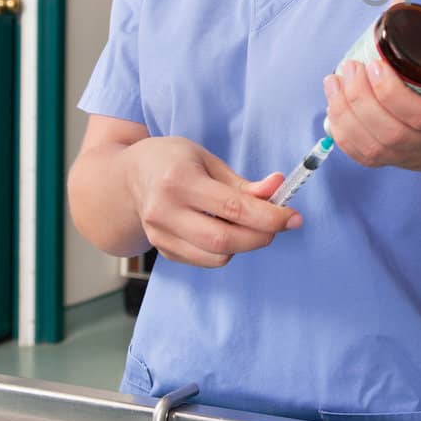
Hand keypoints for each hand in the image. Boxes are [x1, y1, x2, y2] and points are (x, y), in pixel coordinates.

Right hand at [124, 136, 300, 267]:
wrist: (127, 178)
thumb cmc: (173, 162)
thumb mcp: (207, 160)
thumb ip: (243, 182)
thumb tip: (278, 188)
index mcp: (179, 180)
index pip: (232, 208)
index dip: (269, 217)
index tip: (293, 218)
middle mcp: (164, 211)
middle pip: (223, 240)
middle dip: (261, 236)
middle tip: (280, 225)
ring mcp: (159, 235)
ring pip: (215, 257)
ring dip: (245, 245)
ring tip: (251, 225)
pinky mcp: (162, 250)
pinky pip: (204, 260)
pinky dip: (225, 251)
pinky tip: (226, 230)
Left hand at [324, 56, 420, 180]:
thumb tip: (394, 5)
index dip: (390, 92)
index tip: (374, 63)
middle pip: (390, 132)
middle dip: (359, 98)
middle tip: (348, 67)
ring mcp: (413, 156)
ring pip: (372, 147)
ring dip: (345, 113)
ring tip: (333, 82)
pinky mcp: (396, 164)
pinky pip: (364, 157)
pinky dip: (342, 134)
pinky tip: (333, 109)